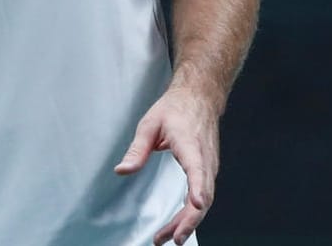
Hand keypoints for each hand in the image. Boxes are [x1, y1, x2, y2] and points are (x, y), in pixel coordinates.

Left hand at [114, 86, 219, 245]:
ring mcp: (209, 167)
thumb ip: (137, 149)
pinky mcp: (207, 172)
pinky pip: (202, 196)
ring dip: (188, 221)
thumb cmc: (175, 109)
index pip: (198, 169)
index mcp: (190, 145)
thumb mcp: (149, 124)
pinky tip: (178, 224)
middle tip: (172, 238)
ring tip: (168, 237)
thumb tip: (123, 170)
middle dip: (189, 220)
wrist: (199, 99)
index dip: (197, 188)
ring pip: (204, 200)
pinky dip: (191, 213)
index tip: (196, 203)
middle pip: (203, 195)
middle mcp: (205, 160)